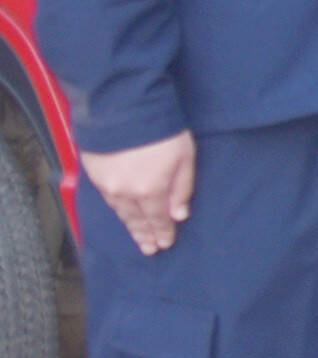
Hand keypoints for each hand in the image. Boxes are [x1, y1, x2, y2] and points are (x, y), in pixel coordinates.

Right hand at [88, 130, 194, 255]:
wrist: (122, 107)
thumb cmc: (161, 130)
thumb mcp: (184, 157)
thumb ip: (182, 188)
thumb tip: (179, 215)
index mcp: (149, 190)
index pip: (157, 219)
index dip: (161, 232)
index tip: (164, 245)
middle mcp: (125, 192)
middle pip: (135, 219)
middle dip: (143, 234)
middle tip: (148, 249)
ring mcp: (106, 183)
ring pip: (120, 211)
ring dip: (129, 224)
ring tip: (137, 236)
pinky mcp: (93, 172)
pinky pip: (107, 198)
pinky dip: (116, 208)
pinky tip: (121, 212)